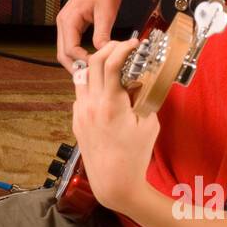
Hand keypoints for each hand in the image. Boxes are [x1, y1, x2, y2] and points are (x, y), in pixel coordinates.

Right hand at [57, 0, 125, 71]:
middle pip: (62, 54)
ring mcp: (66, 23)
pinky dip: (79, 54)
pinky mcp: (73, 24)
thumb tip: (103, 54)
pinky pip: (71, 44)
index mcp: (68, 19)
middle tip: (92, 79)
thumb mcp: (107, 12)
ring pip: (65, 50)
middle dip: (75, 67)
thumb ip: (103, 34)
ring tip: (93, 73)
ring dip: (76, 62)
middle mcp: (63, 22)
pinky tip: (92, 60)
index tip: (99, 69)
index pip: (69, 49)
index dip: (83, 62)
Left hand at [71, 39, 158, 212]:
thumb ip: (145, 98)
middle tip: (124, 48)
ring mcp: (80, 113)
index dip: (123, 47)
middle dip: (109, 49)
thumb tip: (144, 80)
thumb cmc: (134, 156)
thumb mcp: (149, 123)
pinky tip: (106, 91)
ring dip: (97, 65)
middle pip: (92, 62)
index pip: (111, 63)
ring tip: (114, 67)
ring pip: (82, 76)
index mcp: (110, 105)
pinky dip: (92, 85)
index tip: (135, 43)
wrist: (114, 183)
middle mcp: (90, 105)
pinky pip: (80, 93)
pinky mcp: (76, 121)